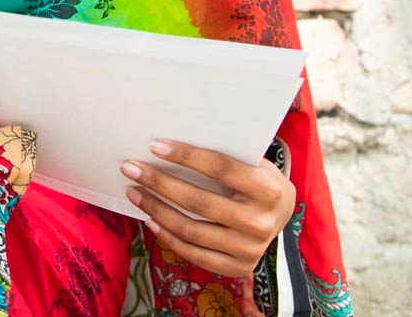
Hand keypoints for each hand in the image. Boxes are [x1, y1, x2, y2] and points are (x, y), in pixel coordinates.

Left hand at [120, 139, 294, 277]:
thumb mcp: (252, 162)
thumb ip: (223, 155)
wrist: (281, 216)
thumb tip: (170, 144)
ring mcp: (250, 249)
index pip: (220, 168)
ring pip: (190, 229)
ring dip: (155, 209)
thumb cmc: (257, 180)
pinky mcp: (238, 267)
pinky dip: (168, 237)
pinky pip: (194, 254)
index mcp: (268, 189)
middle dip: (158, 182)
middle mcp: (260, 222)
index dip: (186, 155)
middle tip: (130, 168)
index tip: (154, 146)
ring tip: (134, 192)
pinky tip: (150, 219)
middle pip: (198, 201)